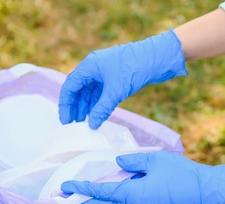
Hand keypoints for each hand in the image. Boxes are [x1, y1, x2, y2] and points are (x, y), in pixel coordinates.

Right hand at [58, 29, 186, 128]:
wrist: (158, 58)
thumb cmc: (134, 68)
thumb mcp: (116, 91)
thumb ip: (102, 109)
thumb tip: (92, 124)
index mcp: (89, 65)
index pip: (70, 86)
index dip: (66, 104)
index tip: (66, 120)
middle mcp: (94, 67)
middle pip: (78, 89)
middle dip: (75, 107)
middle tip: (73, 125)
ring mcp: (105, 72)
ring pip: (90, 91)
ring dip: (86, 107)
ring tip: (83, 123)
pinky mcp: (115, 77)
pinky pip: (101, 92)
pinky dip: (97, 103)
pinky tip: (95, 115)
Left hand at [60, 151, 224, 203]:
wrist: (207, 193)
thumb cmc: (183, 174)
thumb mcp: (156, 160)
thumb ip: (133, 161)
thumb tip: (118, 162)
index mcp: (134, 196)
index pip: (102, 193)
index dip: (82, 190)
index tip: (65, 188)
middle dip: (86, 202)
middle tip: (67, 199)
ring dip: (106, 201)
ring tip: (91, 194)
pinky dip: (124, 201)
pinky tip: (123, 192)